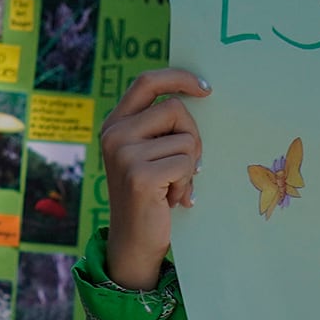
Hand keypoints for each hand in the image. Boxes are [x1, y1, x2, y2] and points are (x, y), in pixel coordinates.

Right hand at [99, 68, 206, 289]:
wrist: (134, 242)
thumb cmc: (151, 196)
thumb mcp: (149, 154)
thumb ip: (161, 128)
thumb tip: (197, 95)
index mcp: (115, 124)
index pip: (147, 82)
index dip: (178, 78)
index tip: (205, 89)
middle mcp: (114, 134)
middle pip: (175, 109)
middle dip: (192, 136)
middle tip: (185, 166)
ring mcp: (123, 153)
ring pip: (185, 139)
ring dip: (189, 166)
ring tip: (172, 187)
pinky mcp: (139, 174)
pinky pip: (185, 163)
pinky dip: (186, 183)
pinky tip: (172, 198)